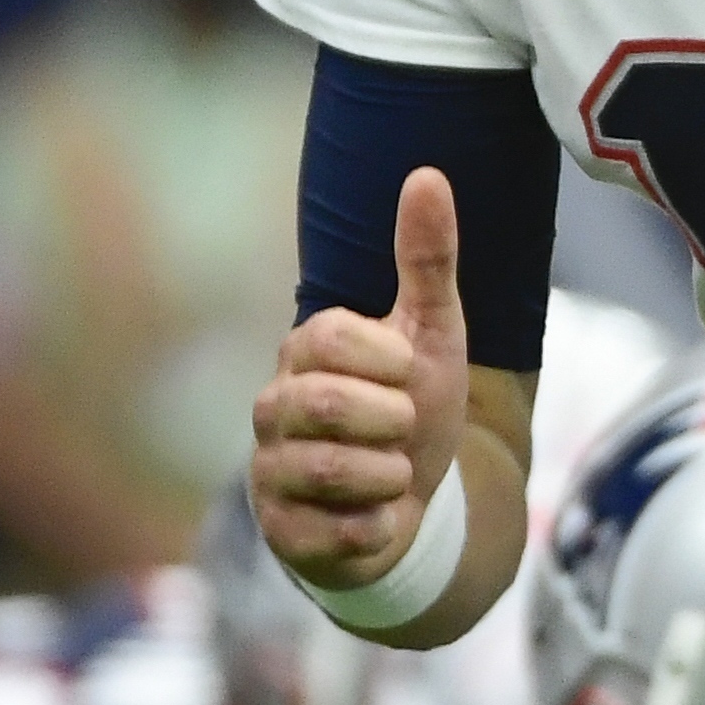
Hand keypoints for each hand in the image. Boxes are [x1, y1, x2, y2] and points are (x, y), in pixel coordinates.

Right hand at [249, 170, 468, 587]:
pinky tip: (379, 517)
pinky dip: (377, 525)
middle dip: (394, 422)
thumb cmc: (414, 407)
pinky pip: (335, 532)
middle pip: (329, 405)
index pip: (330, 336)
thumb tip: (428, 173)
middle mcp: (274, 406)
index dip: (388, 359)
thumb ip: (427, 258)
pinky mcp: (279, 532)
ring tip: (394, 472)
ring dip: (391, 475)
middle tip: (403, 427)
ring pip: (331, 470)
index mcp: (305, 351)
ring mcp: (270, 470)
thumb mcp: (435, 333)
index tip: (409, 372)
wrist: (413, 505)